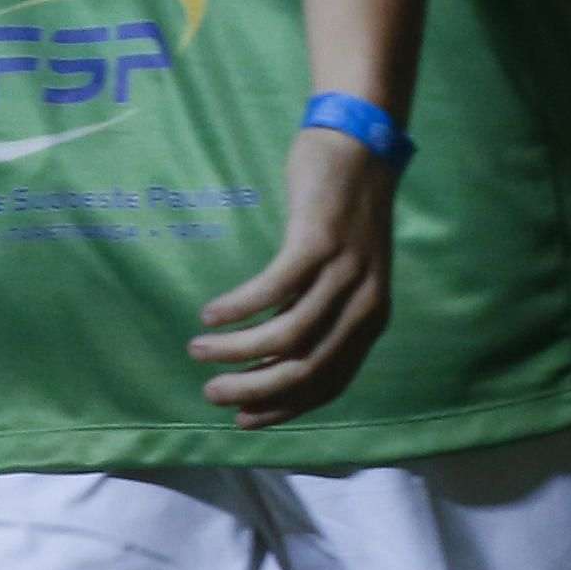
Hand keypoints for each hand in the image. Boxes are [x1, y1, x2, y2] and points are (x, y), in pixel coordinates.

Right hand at [193, 129, 401, 426]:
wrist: (361, 149)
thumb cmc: (343, 221)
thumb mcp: (346, 280)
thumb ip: (322, 319)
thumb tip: (273, 366)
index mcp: (372, 319)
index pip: (329, 384)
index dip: (284, 408)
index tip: (243, 420)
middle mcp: (365, 301)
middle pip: (305, 369)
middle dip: (251, 390)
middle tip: (210, 393)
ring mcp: (344, 272)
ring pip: (285, 336)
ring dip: (235, 352)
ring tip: (198, 350)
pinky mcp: (318, 242)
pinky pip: (271, 290)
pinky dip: (237, 308)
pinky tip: (210, 313)